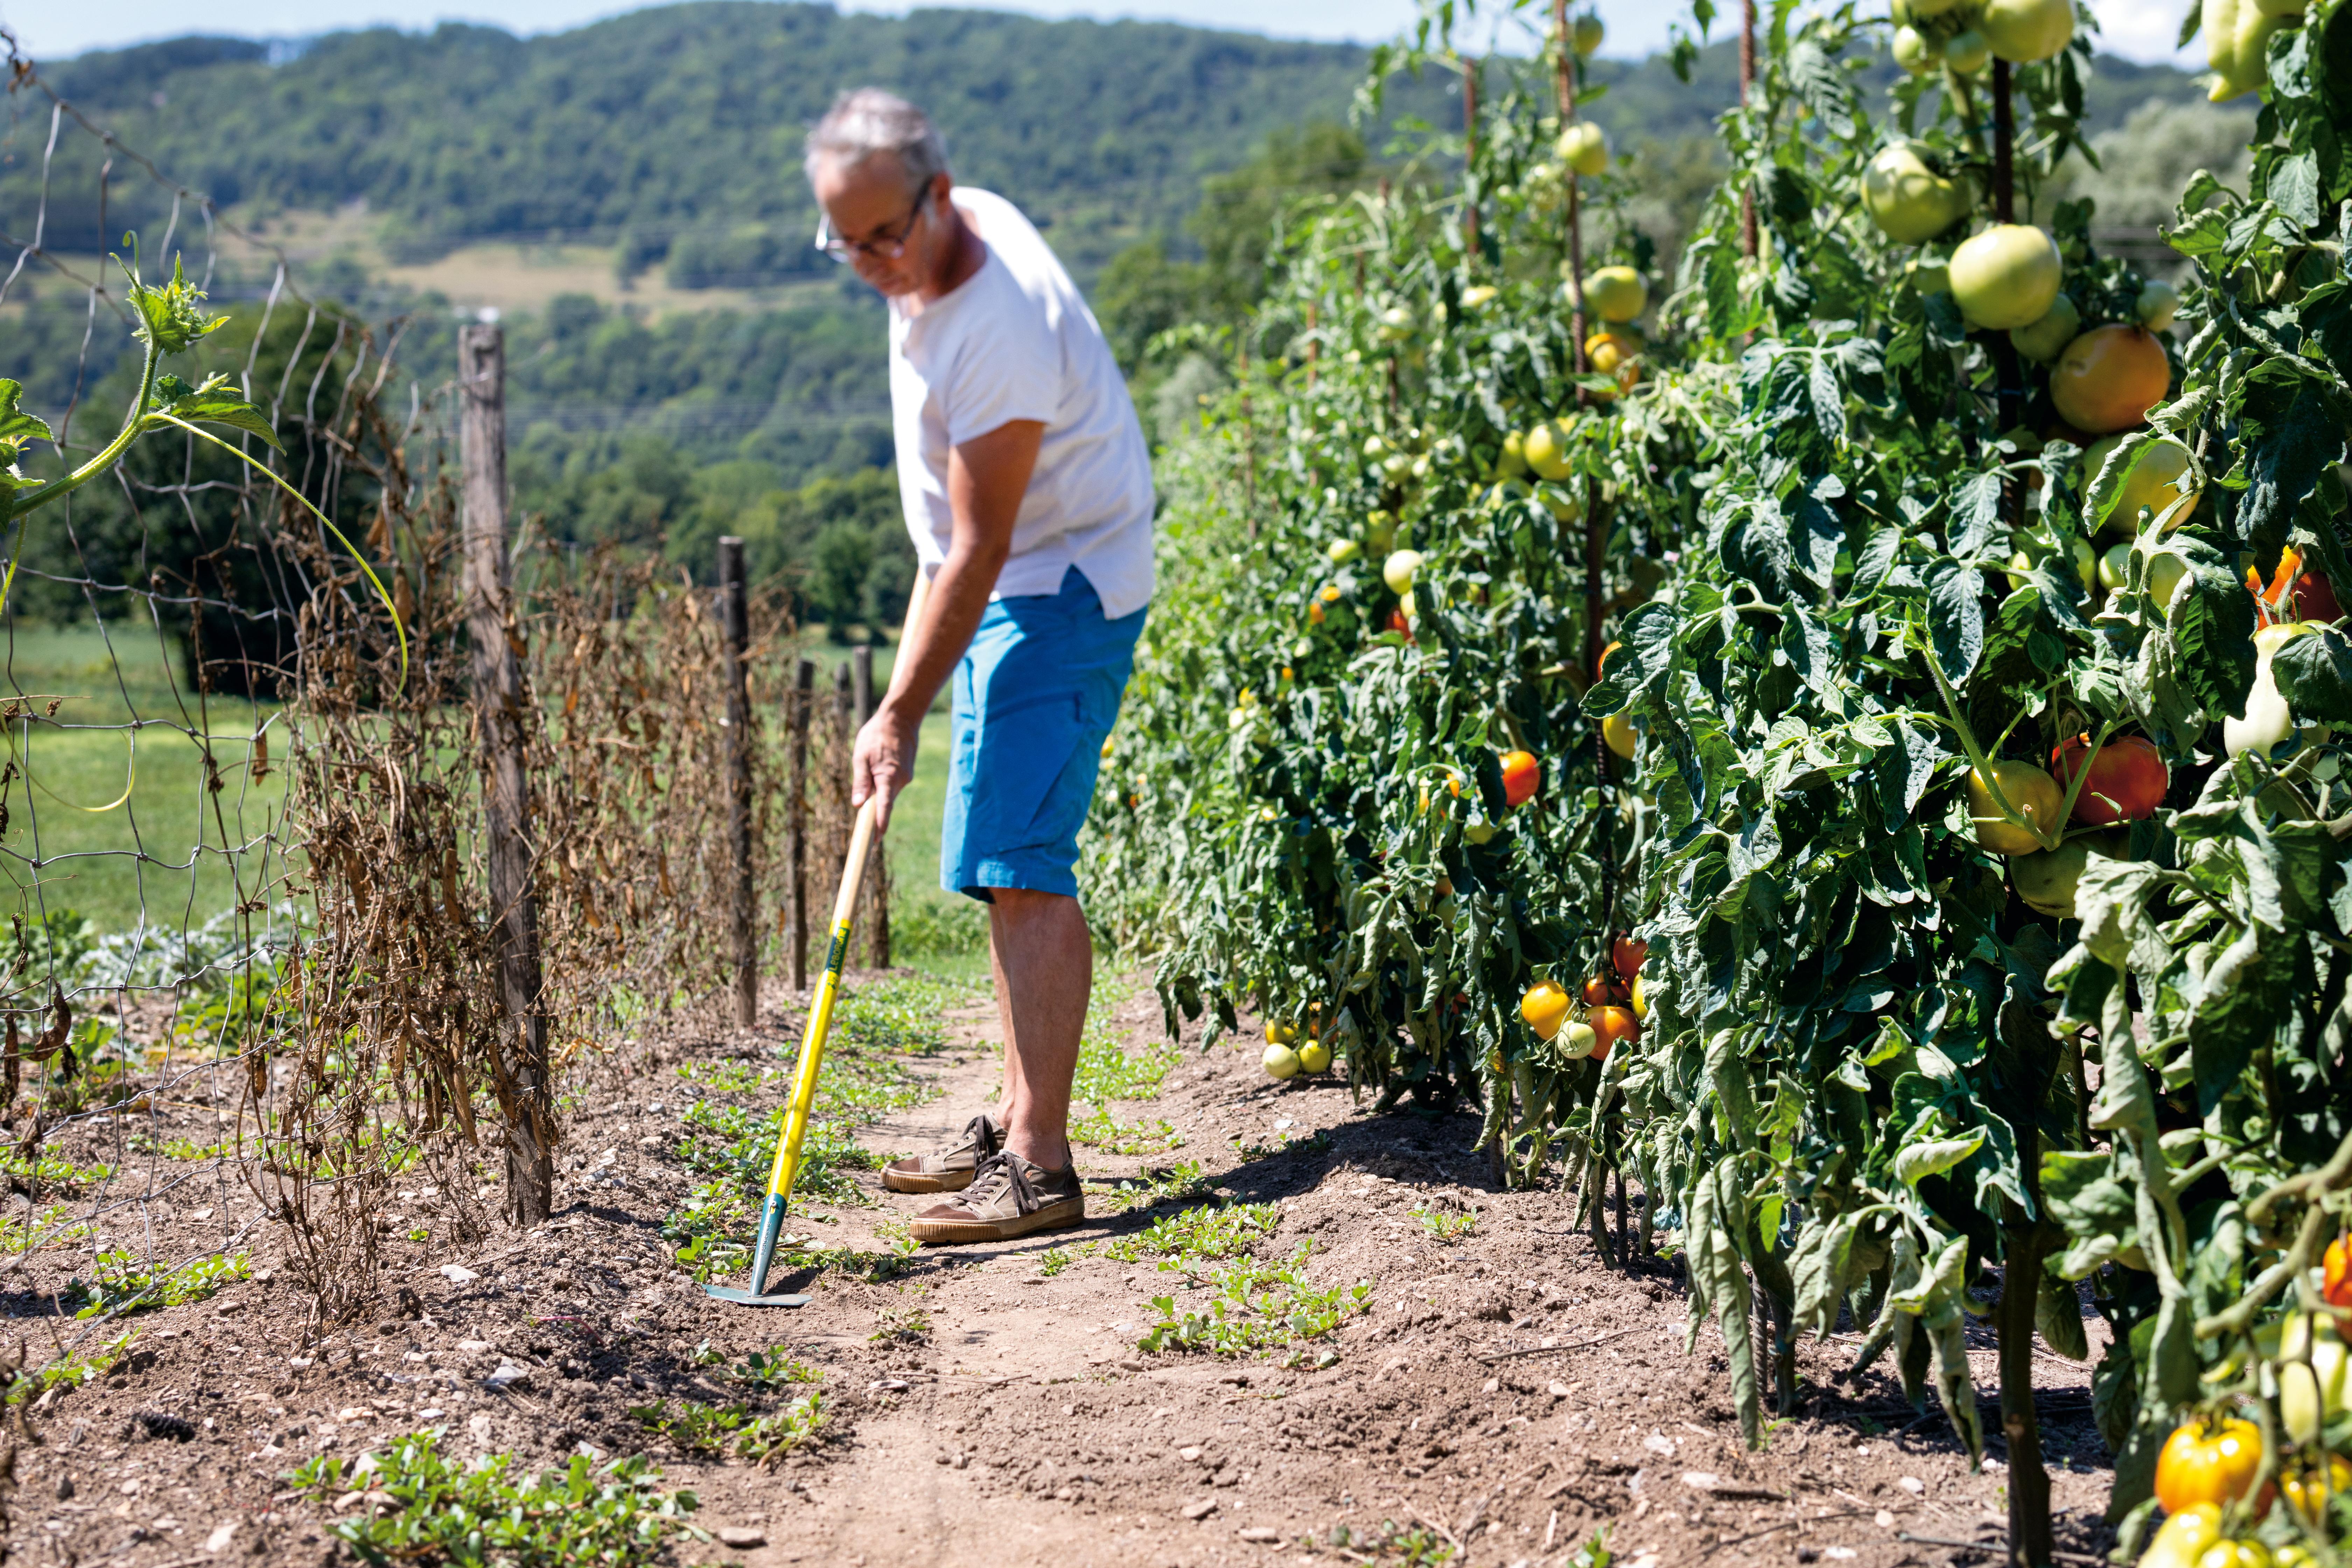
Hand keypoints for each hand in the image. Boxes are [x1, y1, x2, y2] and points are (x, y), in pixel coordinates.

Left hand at [851, 704, 918, 830]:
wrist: (901, 718)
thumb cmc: (877, 734)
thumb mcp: (861, 756)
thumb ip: (860, 781)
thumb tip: (858, 804)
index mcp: (888, 777)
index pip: (884, 807)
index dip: (879, 825)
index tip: (875, 840)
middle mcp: (901, 780)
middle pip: (885, 803)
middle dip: (874, 811)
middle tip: (861, 818)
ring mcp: (906, 777)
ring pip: (888, 793)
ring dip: (877, 792)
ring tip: (868, 768)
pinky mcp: (906, 773)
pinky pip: (892, 785)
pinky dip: (883, 783)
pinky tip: (878, 766)